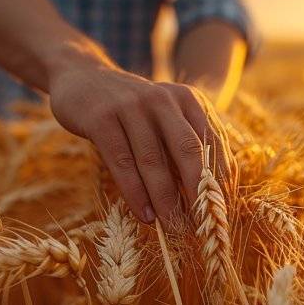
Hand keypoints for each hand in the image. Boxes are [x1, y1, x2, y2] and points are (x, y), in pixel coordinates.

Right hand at [48, 64, 236, 226]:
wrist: (82, 76)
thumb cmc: (133, 111)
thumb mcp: (165, 118)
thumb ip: (187, 145)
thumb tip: (213, 191)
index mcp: (187, 100)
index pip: (212, 143)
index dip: (220, 178)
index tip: (221, 209)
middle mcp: (163, 99)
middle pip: (188, 151)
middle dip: (197, 192)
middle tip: (202, 225)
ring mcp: (131, 106)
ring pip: (153, 161)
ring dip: (165, 200)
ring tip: (173, 227)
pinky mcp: (101, 118)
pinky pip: (122, 163)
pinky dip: (135, 193)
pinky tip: (144, 215)